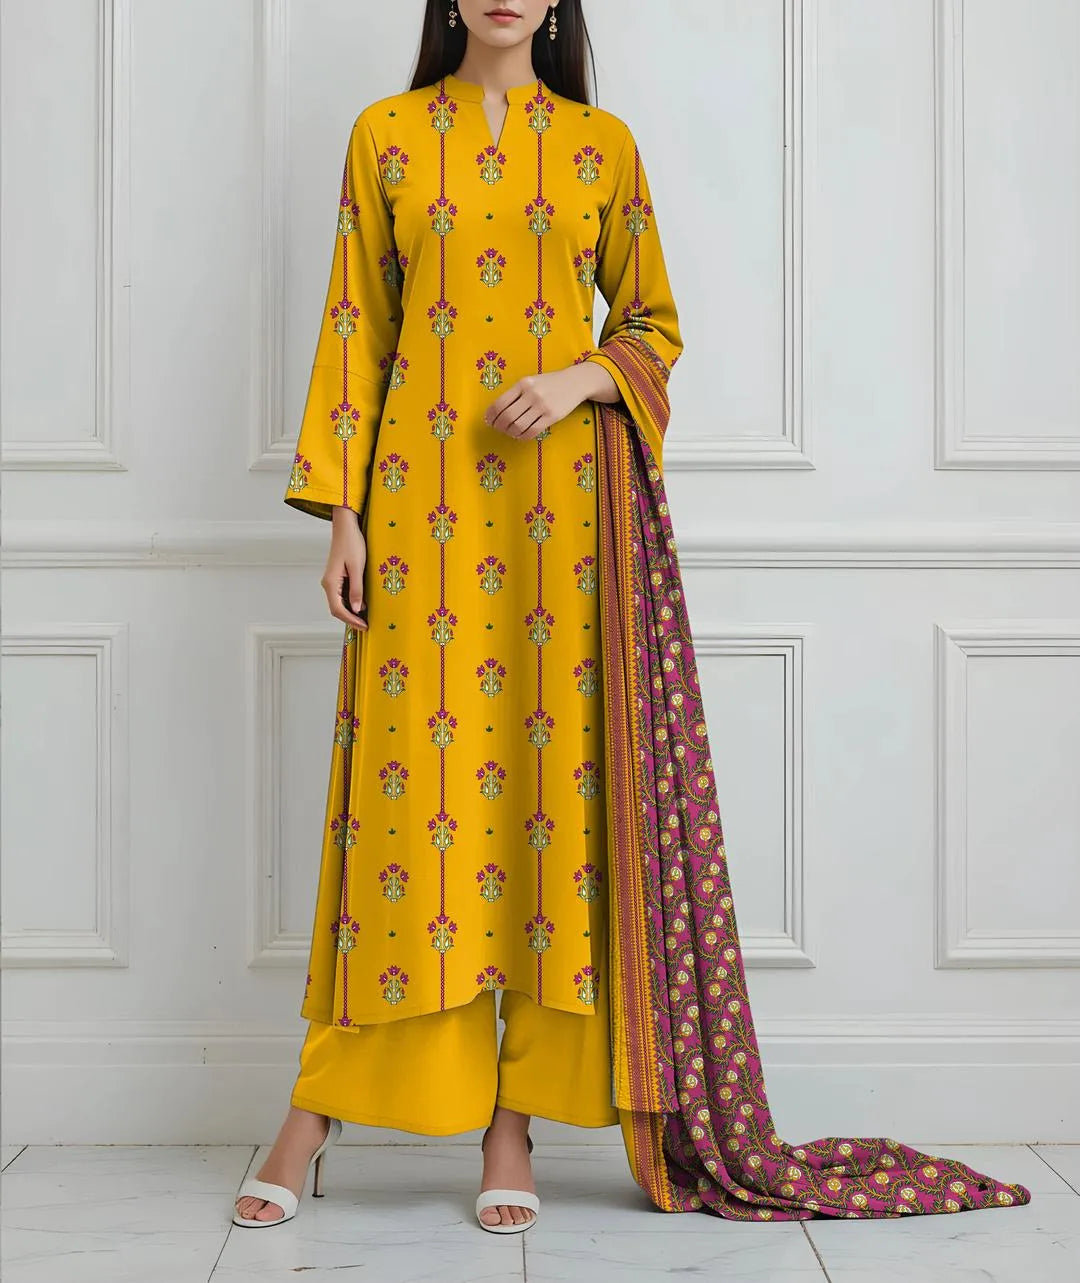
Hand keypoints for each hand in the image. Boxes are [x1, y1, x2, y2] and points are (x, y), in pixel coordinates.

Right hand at [322, 506, 368, 629]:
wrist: (346, 527)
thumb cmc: (352, 543)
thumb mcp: (357, 567)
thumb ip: (357, 589)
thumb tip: (356, 608)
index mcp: (330, 582)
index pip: (338, 609)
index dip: (350, 620)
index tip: (364, 626)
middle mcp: (328, 583)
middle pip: (337, 608)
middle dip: (350, 619)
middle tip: (366, 626)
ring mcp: (332, 581)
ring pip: (339, 602)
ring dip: (351, 612)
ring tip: (365, 619)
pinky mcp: (337, 577)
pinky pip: (342, 595)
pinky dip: (351, 602)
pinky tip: (362, 605)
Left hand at [483, 362, 616, 440]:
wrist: (574, 382)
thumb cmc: (548, 383)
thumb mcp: (530, 382)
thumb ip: (515, 394)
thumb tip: (496, 412)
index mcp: (523, 383)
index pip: (500, 403)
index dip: (491, 415)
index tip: (488, 421)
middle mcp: (531, 394)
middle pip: (508, 416)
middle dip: (499, 426)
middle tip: (498, 428)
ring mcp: (542, 406)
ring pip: (519, 426)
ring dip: (511, 432)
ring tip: (510, 432)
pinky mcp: (552, 416)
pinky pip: (533, 431)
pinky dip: (523, 436)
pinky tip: (521, 435)